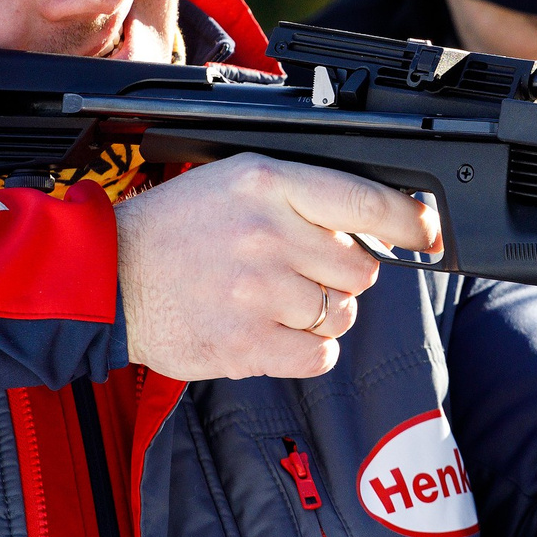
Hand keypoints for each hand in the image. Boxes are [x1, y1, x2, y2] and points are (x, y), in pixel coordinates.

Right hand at [112, 154, 440, 381]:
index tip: (428, 233)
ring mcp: (258, 292)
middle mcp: (267, 234)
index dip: (409, 221)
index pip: (365, 200)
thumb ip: (300, 194)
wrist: (109, 278)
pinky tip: (273, 331)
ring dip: (321, 312)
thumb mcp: (233, 182)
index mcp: (267, 183)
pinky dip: (307, 349)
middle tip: (298, 271)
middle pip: (360, 268)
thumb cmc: (174, 229)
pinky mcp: (248, 344)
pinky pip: (319, 354)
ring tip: (275, 300)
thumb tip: (374, 218)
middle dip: (341, 274)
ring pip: (341, 313)